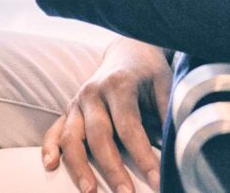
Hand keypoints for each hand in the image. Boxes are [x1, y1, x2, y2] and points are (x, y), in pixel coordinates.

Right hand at [42, 38, 172, 192]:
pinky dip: (50, 148)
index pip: (129, 127)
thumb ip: (169, 114)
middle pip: (98, 136)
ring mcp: (77, 101)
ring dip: (78, 166)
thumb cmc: (149, 72)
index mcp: (118, 85)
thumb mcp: (165, 84)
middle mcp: (92, 93)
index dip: (143, 156)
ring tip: (90, 191)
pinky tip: (50, 166)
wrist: (127, 51)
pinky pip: (54, 130)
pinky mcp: (68, 109)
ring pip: (71, 136)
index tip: (157, 181)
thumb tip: (178, 149)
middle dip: (112, 169)